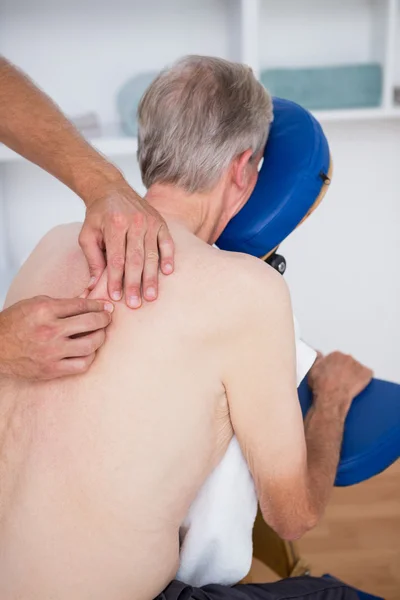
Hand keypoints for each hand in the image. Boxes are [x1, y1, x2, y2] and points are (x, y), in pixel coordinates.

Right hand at [0, 296, 113, 379]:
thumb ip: (62, 303)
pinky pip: (82, 365)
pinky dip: (89, 357)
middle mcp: (50, 331)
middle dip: (104, 319)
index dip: (98, 305)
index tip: (106, 307)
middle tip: (107, 318)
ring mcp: (52, 352)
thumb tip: (90, 302)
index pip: (81, 305)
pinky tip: (88, 351)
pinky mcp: (52, 370)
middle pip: (91, 323)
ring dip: (100, 337)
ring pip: (90, 345)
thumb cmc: (16, 323)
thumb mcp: (35, 304)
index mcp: (45, 310)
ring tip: (99, 334)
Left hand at [79, 178, 174, 307]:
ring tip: (151, 296)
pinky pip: (167, 243)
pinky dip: (168, 258)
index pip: (116, 258)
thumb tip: (93, 285)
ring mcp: (149, 222)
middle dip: (135, 283)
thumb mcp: (88, 234)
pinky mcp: (160, 223)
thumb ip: (92, 259)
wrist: (111, 189)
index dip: (116, 279)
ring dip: (152, 277)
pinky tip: (167, 273)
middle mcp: (134, 222)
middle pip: (135, 259)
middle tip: (135, 304)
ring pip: (151, 254)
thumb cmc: (98, 216)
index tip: (116, 297)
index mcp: (114, 225)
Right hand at [308, 351, 372, 416]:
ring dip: (354, 375)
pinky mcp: (367, 373)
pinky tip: (357, 387)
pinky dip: (364, 380)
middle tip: (341, 381)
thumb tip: (319, 354)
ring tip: (348, 386)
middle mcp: (347, 357)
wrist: (331, 397)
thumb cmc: (322, 386)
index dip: (335, 367)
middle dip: (345, 370)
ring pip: (357, 369)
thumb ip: (317, 359)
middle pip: (348, 362)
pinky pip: (368, 375)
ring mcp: (358, 365)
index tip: (334, 374)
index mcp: (335, 355)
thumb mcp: (312, 370)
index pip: (337, 358)